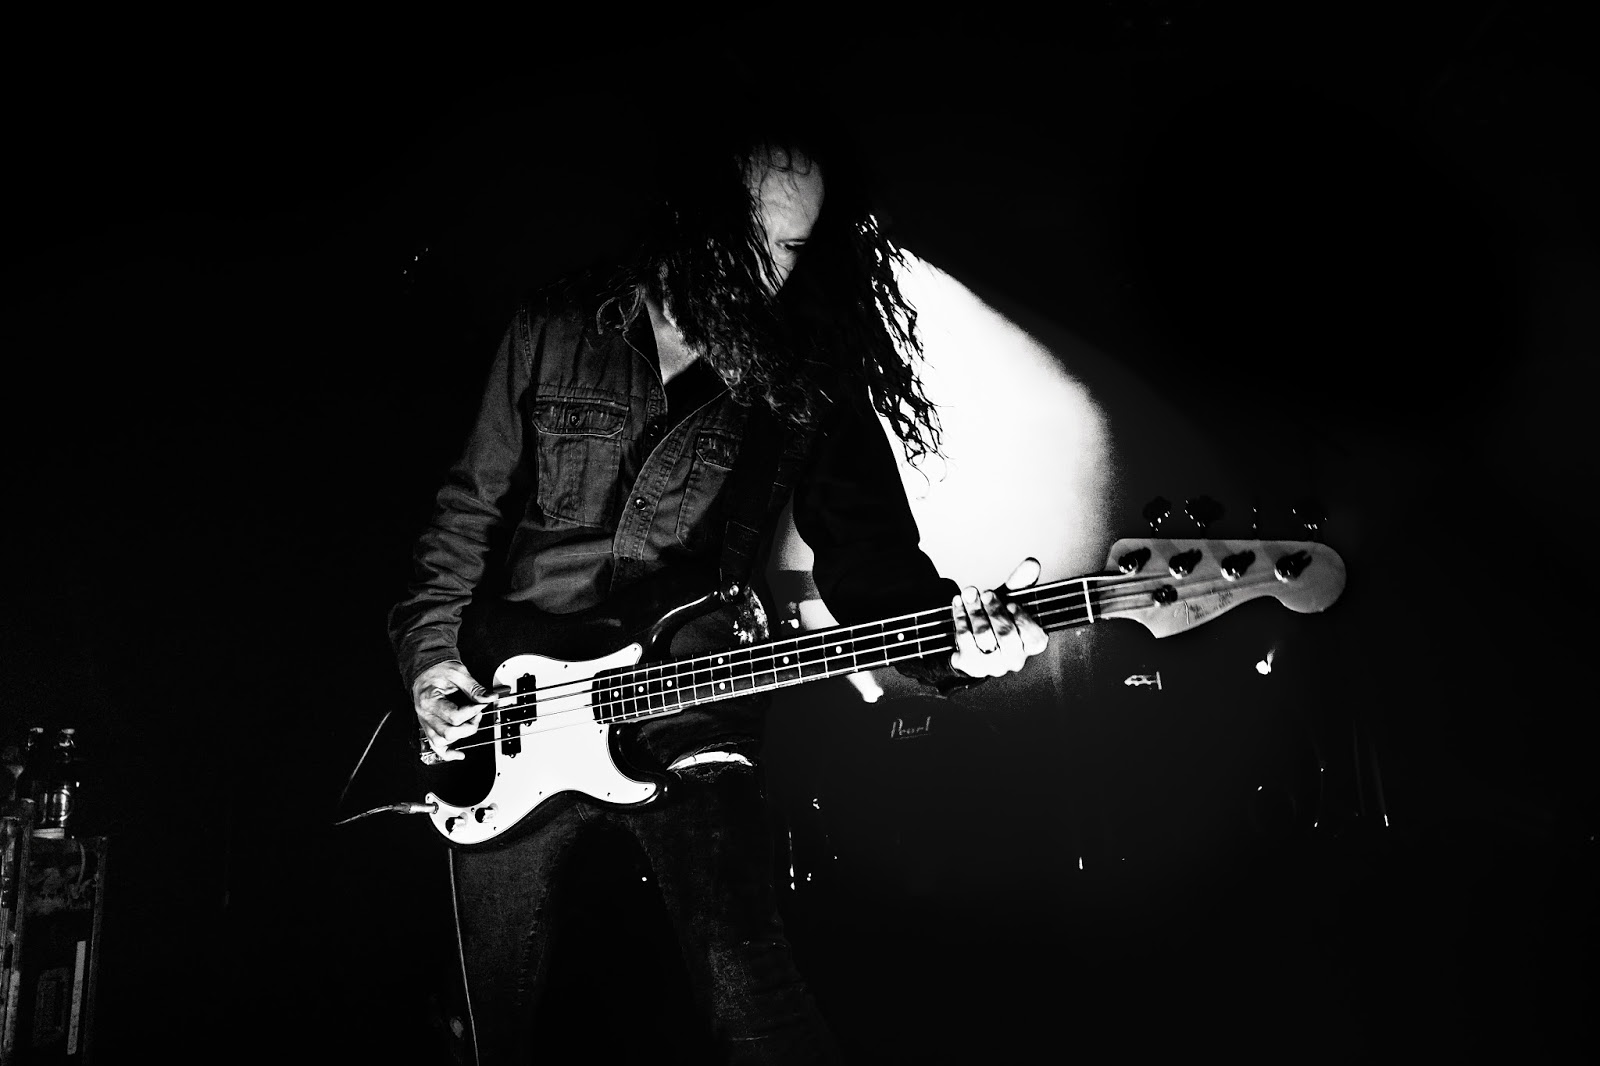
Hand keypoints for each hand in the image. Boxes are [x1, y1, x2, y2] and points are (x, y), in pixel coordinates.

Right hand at [412, 660, 490, 761]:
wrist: (427, 669)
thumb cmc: (439, 670)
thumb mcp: (459, 674)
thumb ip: (475, 688)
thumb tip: (491, 697)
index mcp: (429, 700)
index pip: (455, 716)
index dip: (473, 711)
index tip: (482, 703)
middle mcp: (425, 714)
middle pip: (449, 732)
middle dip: (469, 726)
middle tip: (477, 713)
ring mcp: (425, 722)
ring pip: (441, 741)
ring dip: (460, 736)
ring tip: (470, 722)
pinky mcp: (429, 726)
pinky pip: (435, 746)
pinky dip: (447, 753)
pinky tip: (459, 754)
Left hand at [949, 557, 1049, 679]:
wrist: (969, 642)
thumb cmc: (995, 619)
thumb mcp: (1008, 600)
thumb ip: (1020, 583)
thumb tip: (1032, 563)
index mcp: (1030, 645)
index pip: (1035, 638)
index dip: (1023, 620)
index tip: (1011, 603)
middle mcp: (1014, 659)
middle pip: (1006, 634)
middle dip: (994, 610)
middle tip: (985, 593)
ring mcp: (993, 665)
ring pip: (984, 636)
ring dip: (975, 611)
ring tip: (969, 594)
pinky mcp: (971, 665)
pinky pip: (964, 638)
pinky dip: (960, 617)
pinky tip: (958, 603)